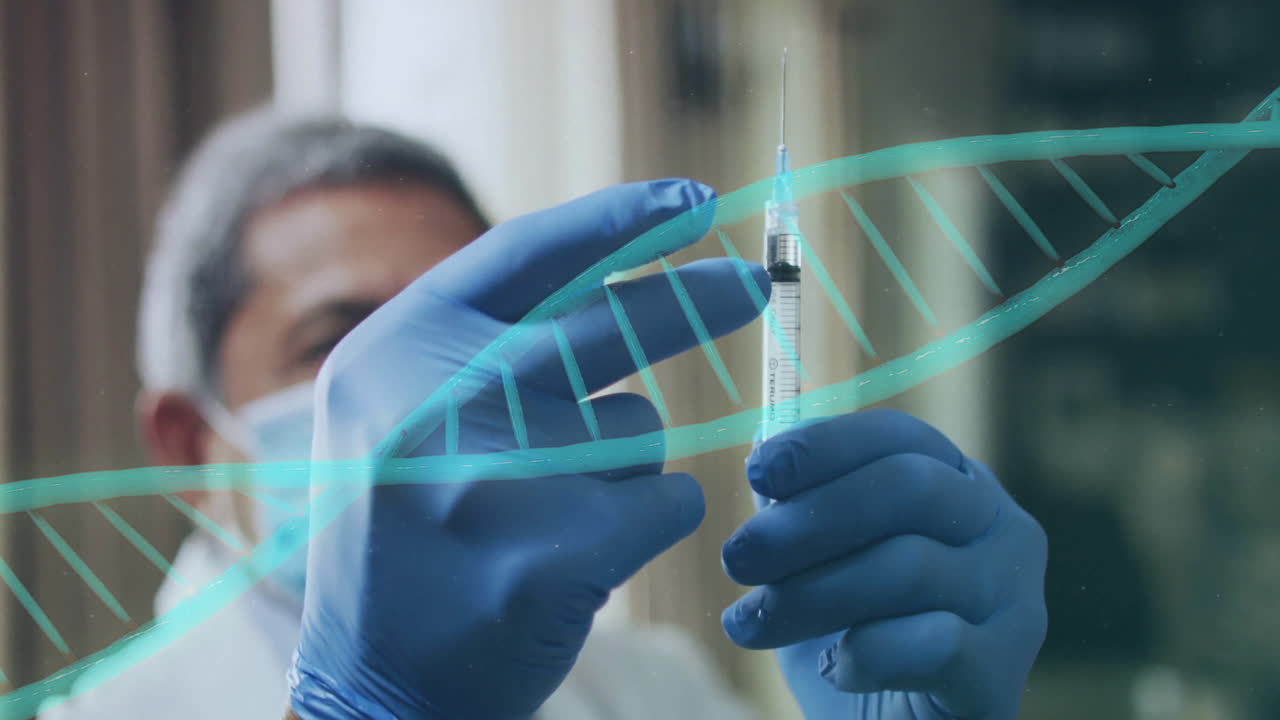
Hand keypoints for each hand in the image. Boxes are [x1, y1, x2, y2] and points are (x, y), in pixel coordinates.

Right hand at [286, 180, 769, 718]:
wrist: (374, 686)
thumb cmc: (405, 535)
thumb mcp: (399, 410)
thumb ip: (482, 339)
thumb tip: (625, 267)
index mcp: (395, 350)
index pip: (526, 253)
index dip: (620, 218)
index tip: (696, 200)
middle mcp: (436, 400)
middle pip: (607, 321)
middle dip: (696, 298)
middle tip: (755, 285)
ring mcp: (495, 479)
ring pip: (640, 426)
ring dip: (625, 463)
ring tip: (548, 514)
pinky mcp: (556, 556)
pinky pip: (666, 498)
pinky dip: (647, 521)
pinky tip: (577, 561)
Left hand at [721, 410, 1046, 719]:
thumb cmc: (853, 643)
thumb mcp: (819, 565)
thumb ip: (803, 503)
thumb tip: (765, 436)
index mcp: (961, 488)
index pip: (901, 438)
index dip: (825, 446)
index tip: (756, 472)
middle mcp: (1004, 532)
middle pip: (909, 488)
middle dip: (808, 521)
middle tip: (736, 558)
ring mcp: (1016, 604)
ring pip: (909, 566)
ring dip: (809, 594)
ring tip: (748, 623)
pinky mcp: (1002, 677)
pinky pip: (930, 644)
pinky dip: (866, 654)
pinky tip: (837, 668)